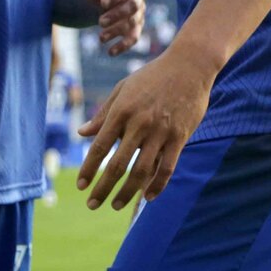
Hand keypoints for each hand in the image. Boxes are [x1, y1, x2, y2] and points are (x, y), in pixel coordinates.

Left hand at [77, 45, 215, 208]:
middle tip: (92, 205)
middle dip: (103, 188)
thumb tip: (82, 133)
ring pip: (141, 171)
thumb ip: (103, 114)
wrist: (190, 65)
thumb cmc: (153, 76)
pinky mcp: (180, 136)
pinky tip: (148, 197)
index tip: (81, 186)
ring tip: (116, 205)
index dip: (89, 169)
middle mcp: (140, 123)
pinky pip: (167, 167)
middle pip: (118, 164)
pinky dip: (157, 185)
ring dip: (127, 192)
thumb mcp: (123, 89)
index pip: (100, 146)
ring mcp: (161, 131)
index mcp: (122, 111)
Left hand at [84, 0, 144, 54]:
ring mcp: (139, 12)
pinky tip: (111, 52)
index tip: (102, 3)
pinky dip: (123, 46)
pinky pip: (134, 37)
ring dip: (117, 31)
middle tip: (101, 22)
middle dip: (117, 15)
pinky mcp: (137, 27)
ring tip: (101, 38)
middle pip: (133, 6)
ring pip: (132, 23)